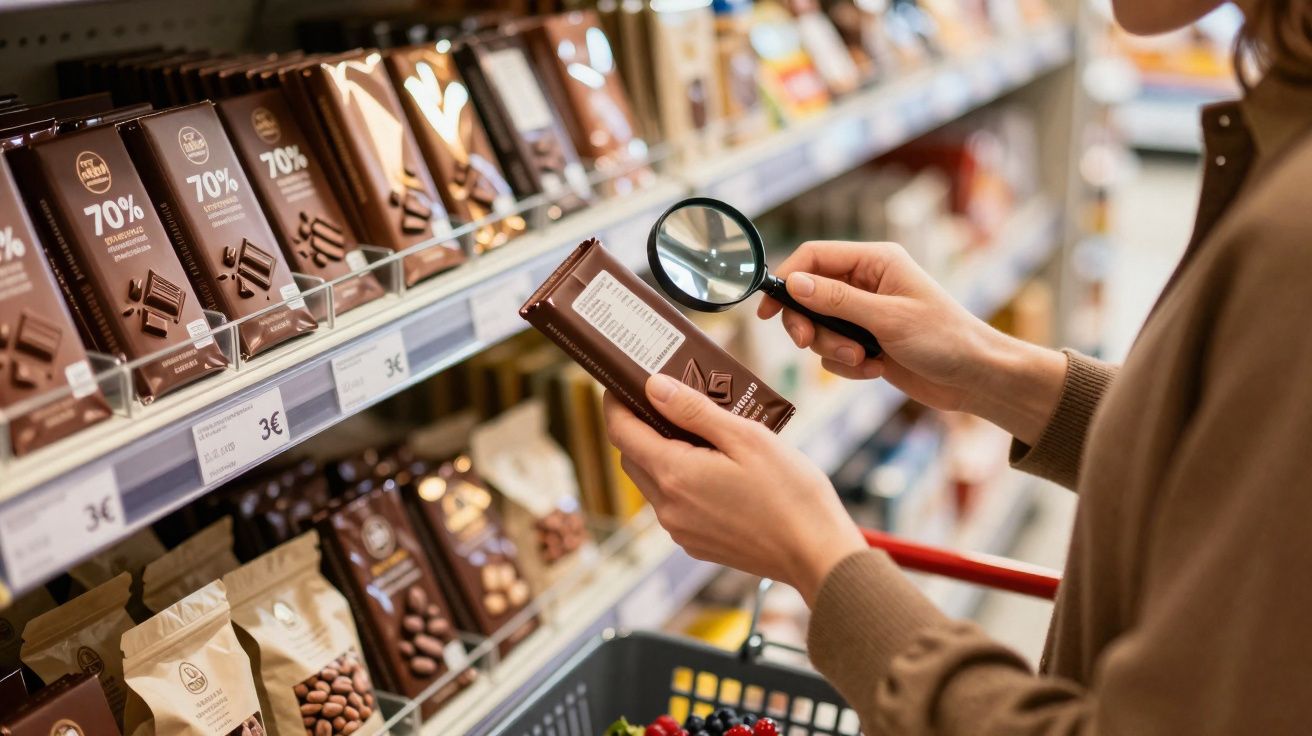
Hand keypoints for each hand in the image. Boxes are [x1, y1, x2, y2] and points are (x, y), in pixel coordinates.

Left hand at [604, 374, 866, 603]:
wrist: (817, 555)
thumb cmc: (791, 493)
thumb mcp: (746, 437)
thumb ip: (694, 411)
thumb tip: (654, 387)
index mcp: (675, 475)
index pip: (621, 432)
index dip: (615, 403)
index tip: (620, 382)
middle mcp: (668, 507)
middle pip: (633, 456)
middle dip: (640, 426)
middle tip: (669, 399)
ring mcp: (681, 530)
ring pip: (653, 481)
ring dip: (662, 453)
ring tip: (701, 432)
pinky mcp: (697, 543)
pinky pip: (674, 504)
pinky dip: (681, 480)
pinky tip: (715, 467)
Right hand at [758, 241, 1065, 445]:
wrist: (976, 378)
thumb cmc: (945, 339)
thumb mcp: (887, 318)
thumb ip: (837, 301)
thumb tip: (793, 283)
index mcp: (875, 261)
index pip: (815, 256)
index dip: (787, 278)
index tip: (767, 310)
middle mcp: (867, 283)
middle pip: (809, 295)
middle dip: (809, 324)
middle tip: (808, 343)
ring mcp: (865, 314)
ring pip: (819, 327)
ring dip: (832, 350)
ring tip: (862, 360)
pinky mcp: (866, 342)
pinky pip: (834, 353)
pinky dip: (847, 366)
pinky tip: (875, 370)